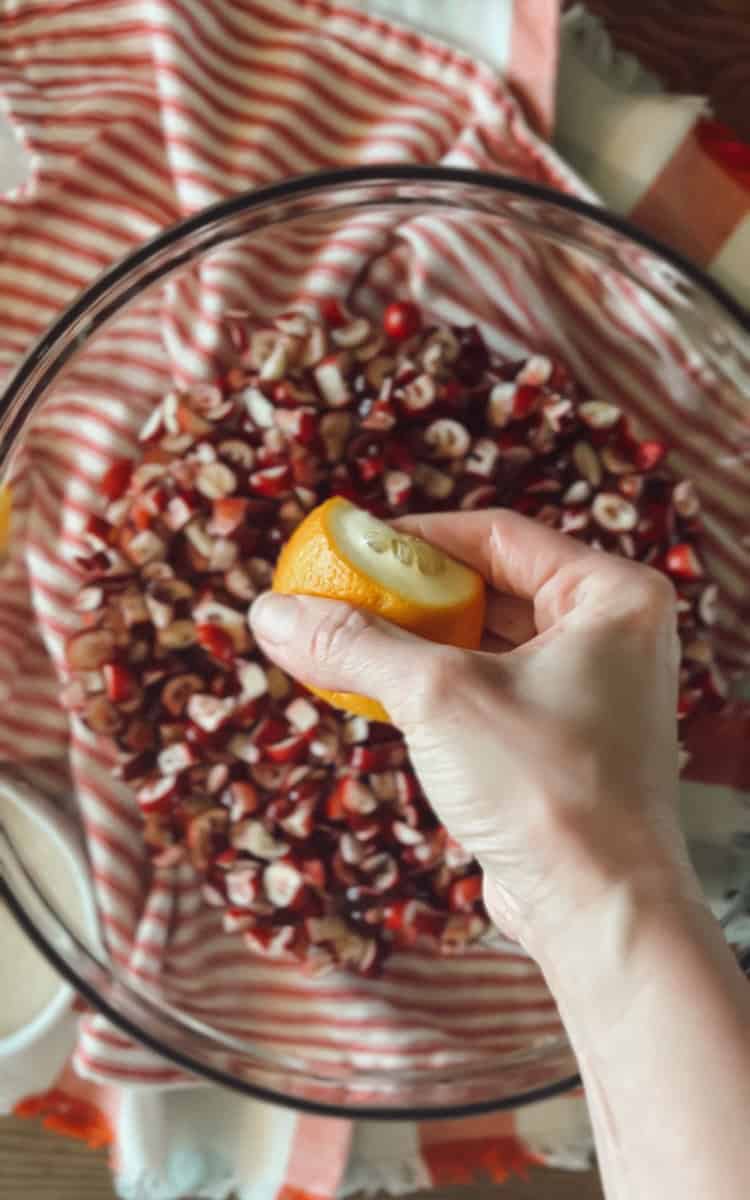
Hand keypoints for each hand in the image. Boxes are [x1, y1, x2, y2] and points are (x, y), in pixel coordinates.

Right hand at [250, 510, 697, 954]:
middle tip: (340, 595)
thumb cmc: (547, 790)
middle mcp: (612, 635)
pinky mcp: (564, 741)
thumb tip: (271, 611)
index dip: (417, 537)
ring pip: (486, 641)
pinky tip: (380, 693)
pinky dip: (435, 686)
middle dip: (410, 594)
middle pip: (491, 585)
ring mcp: (591, 691)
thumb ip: (354, 645)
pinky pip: (489, 689)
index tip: (350, 547)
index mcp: (611, 596)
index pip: (498, 533)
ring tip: (347, 642)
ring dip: (416, 643)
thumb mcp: (437, 697)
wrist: (600, 914)